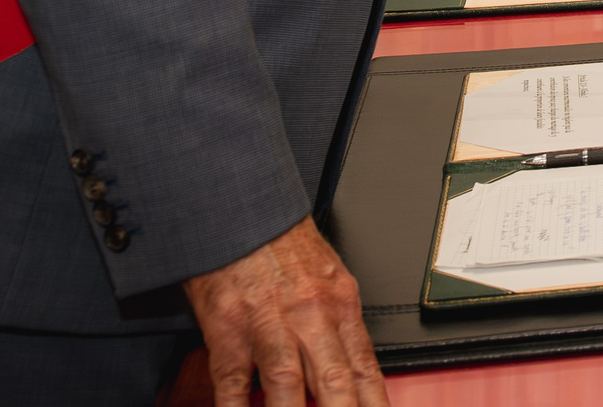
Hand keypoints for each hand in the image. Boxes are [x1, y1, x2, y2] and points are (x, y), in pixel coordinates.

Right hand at [181, 216, 387, 406]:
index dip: (376, 405)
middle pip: (334, 380)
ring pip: (286, 384)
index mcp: (340, 305)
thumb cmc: (284, 247)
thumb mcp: (330, 279)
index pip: (366, 368)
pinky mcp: (227, 330)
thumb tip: (355, 373)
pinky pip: (232, 382)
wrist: (243, 214)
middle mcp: (309, 316)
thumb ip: (340, 328)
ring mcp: (267, 325)